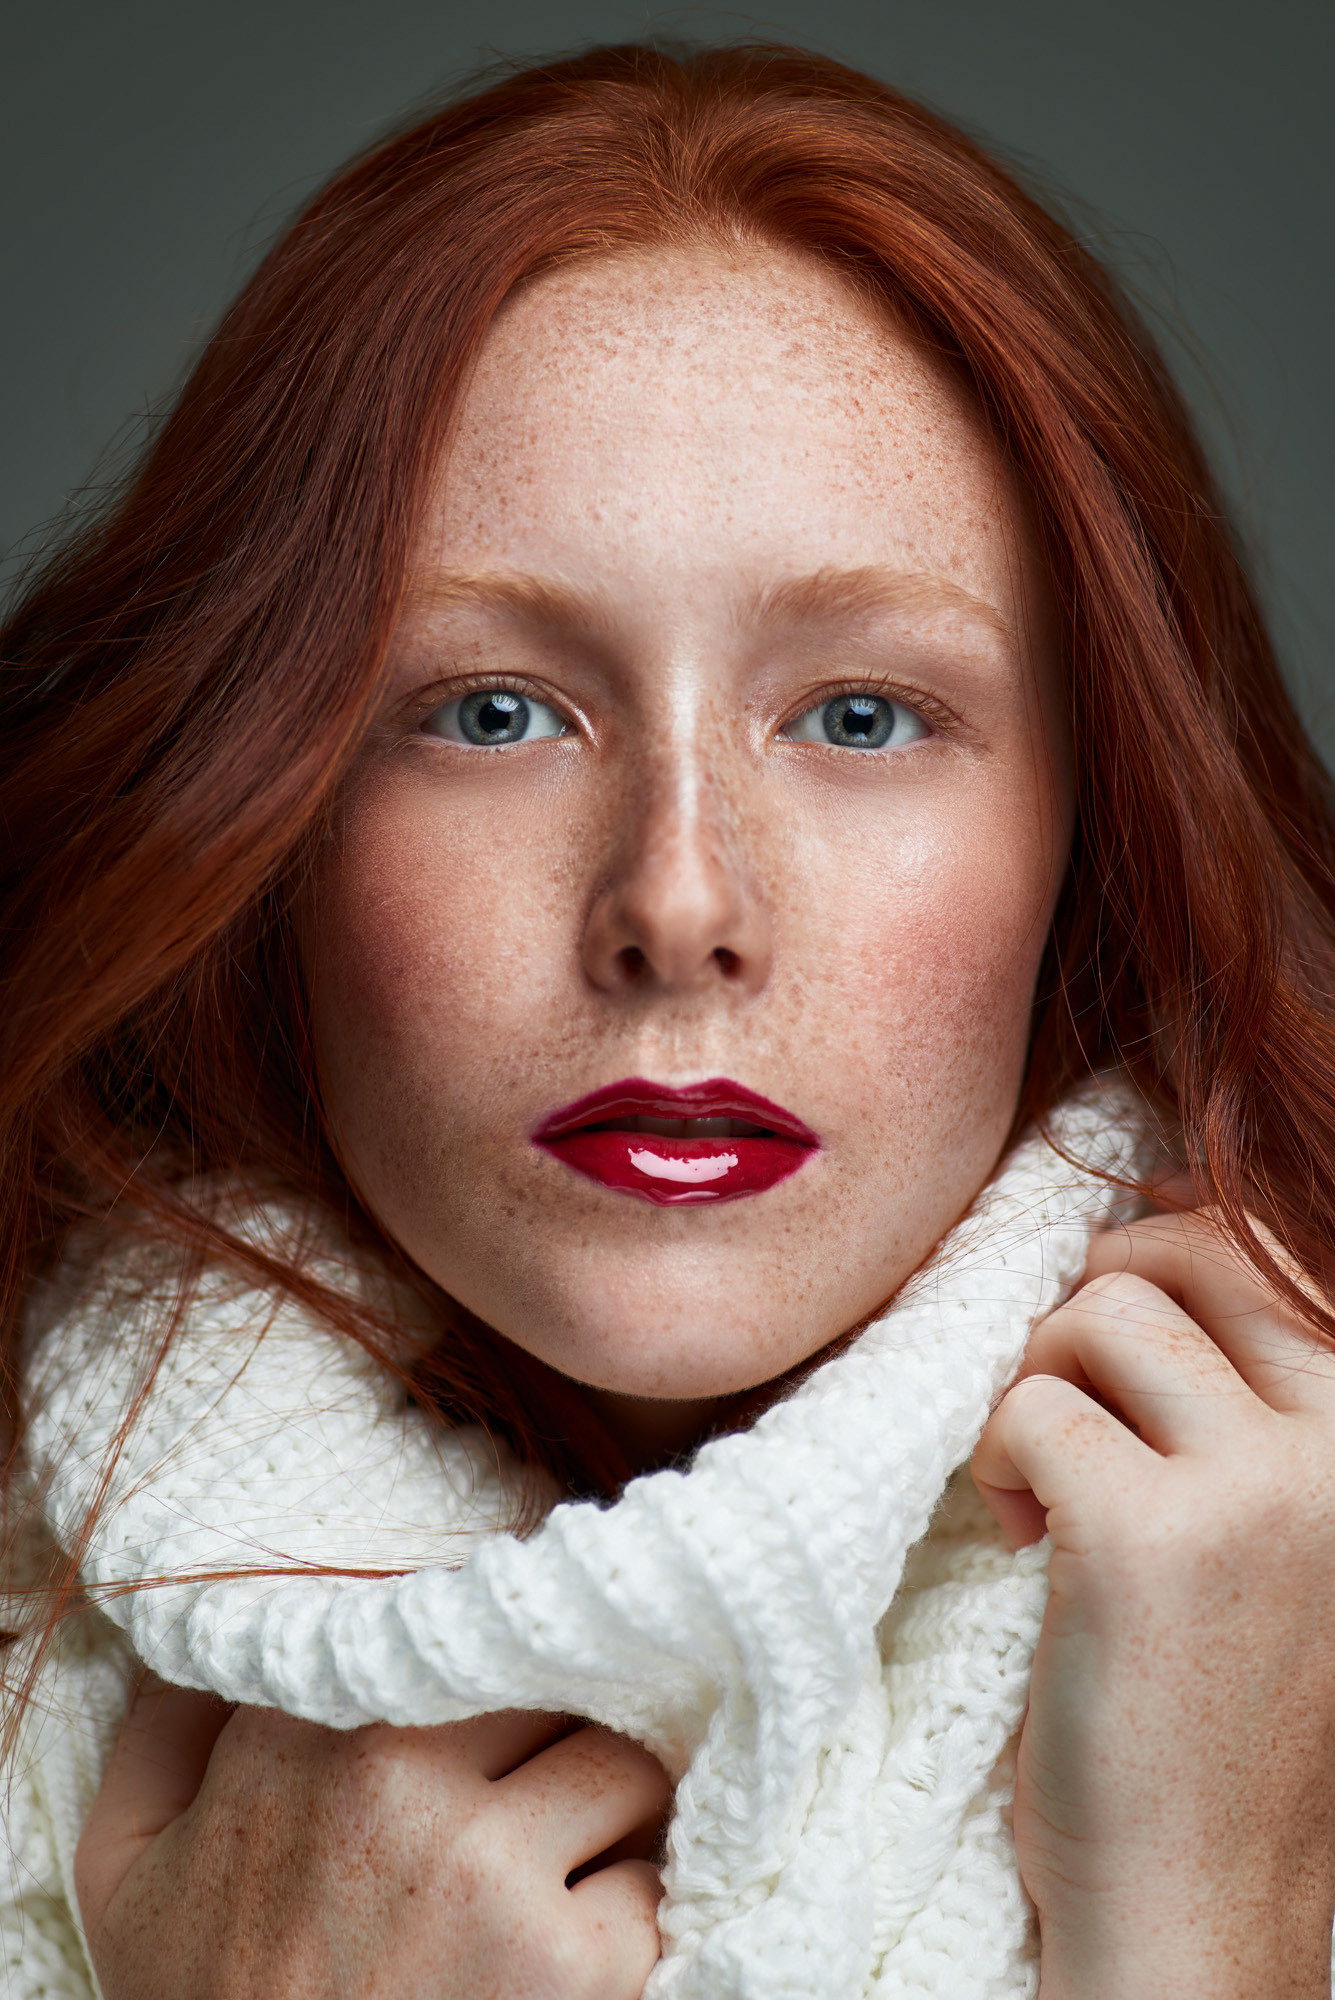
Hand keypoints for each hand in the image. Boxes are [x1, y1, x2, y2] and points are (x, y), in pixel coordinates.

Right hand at [76, 1678, 668, 1999]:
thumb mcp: (131, 1864)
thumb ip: (170, 1724)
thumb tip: (234, 1620)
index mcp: (299, 1728)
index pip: (447, 1609)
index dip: (479, 1654)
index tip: (484, 1687)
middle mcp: (399, 1772)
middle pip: (546, 1679)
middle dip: (549, 1729)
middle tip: (528, 1787)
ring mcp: (491, 1866)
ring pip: (621, 1762)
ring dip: (606, 1812)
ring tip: (561, 1863)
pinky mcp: (573, 1964)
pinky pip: (653, 1878)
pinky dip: (631, 1912)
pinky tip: (574, 1948)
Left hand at [973, 1210, 1334, 1999]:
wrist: (1196, 1911)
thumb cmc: (1217, 1721)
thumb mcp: (1277, 1540)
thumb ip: (1242, 1409)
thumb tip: (1131, 1247)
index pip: (1267, 1254)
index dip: (1162, 1257)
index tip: (1104, 1339)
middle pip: (1177, 1261)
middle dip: (1088, 1310)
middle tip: (1060, 1404)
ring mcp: (1252, 1492)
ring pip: (1098, 1313)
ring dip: (1037, 1380)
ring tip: (1040, 1480)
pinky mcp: (1143, 1539)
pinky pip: (1026, 1408)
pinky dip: (994, 1457)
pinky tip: (1020, 1536)